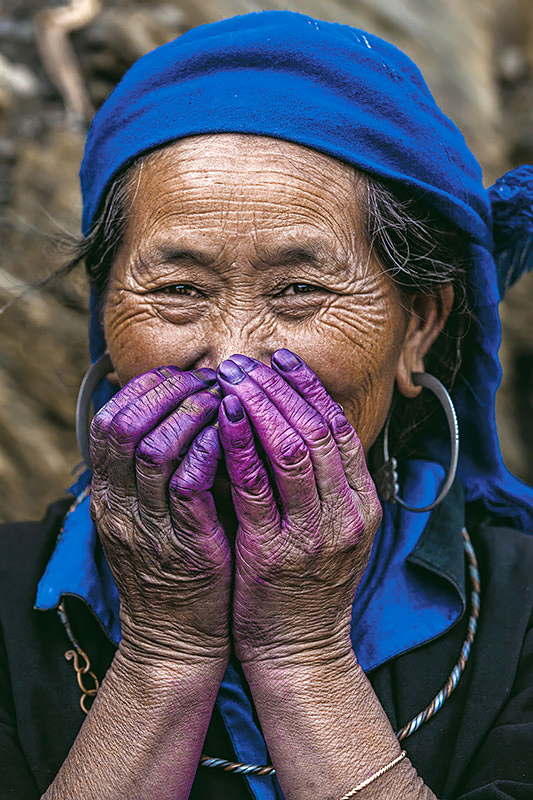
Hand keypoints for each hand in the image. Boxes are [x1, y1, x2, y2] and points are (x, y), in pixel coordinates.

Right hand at [89, 366, 231, 666]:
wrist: (176, 639)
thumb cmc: (173, 564)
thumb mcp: (148, 515)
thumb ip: (157, 469)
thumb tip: (181, 410)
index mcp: (108, 495)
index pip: (109, 422)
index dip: (144, 390)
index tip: (180, 375)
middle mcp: (119, 507)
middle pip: (126, 427)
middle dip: (167, 394)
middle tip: (207, 381)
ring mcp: (148, 528)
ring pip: (154, 450)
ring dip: (190, 416)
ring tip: (222, 400)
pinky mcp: (183, 547)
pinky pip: (189, 487)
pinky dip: (208, 453)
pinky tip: (231, 436)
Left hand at [216, 351, 381, 668]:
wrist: (301, 651)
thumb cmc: (308, 585)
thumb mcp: (333, 529)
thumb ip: (325, 482)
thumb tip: (297, 422)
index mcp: (363, 503)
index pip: (341, 428)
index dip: (310, 388)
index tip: (281, 359)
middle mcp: (347, 512)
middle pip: (319, 429)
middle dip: (281, 387)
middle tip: (247, 360)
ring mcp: (315, 533)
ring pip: (294, 448)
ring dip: (261, 405)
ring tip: (232, 378)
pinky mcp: (276, 552)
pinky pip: (258, 487)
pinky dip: (242, 447)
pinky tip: (225, 419)